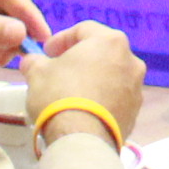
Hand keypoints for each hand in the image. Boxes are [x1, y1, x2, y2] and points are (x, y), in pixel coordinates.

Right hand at [24, 20, 145, 145]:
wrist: (82, 139)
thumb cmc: (60, 95)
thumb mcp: (38, 72)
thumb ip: (35, 61)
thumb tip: (33, 61)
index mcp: (110, 41)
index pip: (83, 30)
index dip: (61, 39)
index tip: (47, 52)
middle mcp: (130, 60)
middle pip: (101, 52)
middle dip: (80, 59)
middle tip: (59, 69)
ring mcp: (136, 87)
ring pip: (111, 75)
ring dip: (93, 79)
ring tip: (72, 92)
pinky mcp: (135, 112)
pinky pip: (116, 97)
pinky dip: (102, 98)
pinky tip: (85, 109)